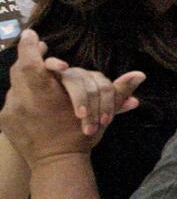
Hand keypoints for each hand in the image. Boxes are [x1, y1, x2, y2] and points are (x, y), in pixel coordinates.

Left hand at [0, 32, 143, 163]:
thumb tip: (140, 75)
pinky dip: (23, 94)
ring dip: (26, 75)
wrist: (57, 165)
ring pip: (15, 83)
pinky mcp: (5, 120)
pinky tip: (33, 96)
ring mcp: (11, 109)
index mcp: (45, 93)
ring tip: (40, 71)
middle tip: (39, 48)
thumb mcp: (99, 113)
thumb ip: (116, 93)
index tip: (31, 34)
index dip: (29, 46)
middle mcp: (23, 98)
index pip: (30, 62)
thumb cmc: (81, 138)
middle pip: (20, 69)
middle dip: (28, 56)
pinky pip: (12, 101)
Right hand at [50, 61, 145, 137]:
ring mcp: (63, 73)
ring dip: (80, 97)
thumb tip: (136, 101)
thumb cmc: (72, 122)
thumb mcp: (94, 116)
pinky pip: (51, 64)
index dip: (109, 105)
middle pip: (94, 86)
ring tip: (81, 115)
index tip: (106, 122)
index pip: (108, 89)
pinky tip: (62, 67)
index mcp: (95, 83)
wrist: (45, 131)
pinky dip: (56, 63)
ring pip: (76, 79)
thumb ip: (113, 106)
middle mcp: (81, 75)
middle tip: (91, 129)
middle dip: (95, 108)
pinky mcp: (44, 74)